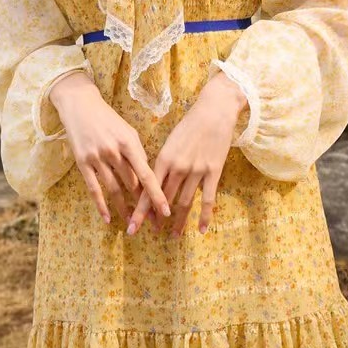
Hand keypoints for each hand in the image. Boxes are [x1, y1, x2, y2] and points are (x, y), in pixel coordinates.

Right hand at [48, 72, 171, 227]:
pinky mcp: (82, 162)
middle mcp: (114, 151)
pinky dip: (101, 205)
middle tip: (152, 221)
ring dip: (123, 208)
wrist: (80, 105)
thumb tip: (147, 177)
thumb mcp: (128, 130)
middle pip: (132, 184)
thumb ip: (137, 152)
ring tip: (131, 223)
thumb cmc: (108, 118)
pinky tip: (107, 219)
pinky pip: (94, 189)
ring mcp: (97, 157)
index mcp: (129, 142)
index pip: (147, 174)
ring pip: (114, 189)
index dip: (156, 195)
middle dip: (142, 204)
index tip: (165, 211)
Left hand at [125, 71, 247, 238]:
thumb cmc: (190, 124)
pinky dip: (204, 216)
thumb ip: (163, 162)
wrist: (214, 110)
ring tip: (174, 236)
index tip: (134, 224)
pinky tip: (202, 230)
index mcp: (164, 158)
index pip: (149, 189)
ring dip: (178, 222)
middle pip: (165, 199)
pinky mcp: (213, 171)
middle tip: (150, 233)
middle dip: (156, 219)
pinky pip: (208, 199)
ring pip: (184, 203)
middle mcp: (178, 167)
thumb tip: (154, 182)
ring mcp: (196, 170)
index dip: (141, 209)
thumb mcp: (171, 141)